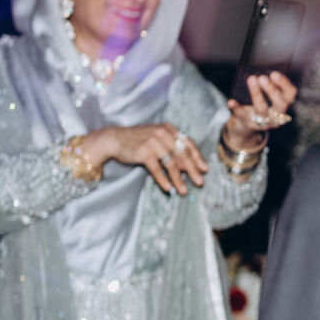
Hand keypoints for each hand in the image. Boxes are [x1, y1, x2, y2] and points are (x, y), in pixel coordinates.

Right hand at [85, 123, 208, 194]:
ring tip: (184, 190)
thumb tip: (188, 167)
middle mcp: (162, 133)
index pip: (188, 143)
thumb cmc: (139, 140)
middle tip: (200, 182)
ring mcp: (153, 142)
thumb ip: (172, 149)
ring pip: (171, 163)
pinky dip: (163, 180)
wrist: (115, 139)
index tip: (205, 169)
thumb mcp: (157, 139)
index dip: (197, 157)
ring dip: (179, 179)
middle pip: (182, 154)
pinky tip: (168, 188)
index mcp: (169, 129)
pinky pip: (157, 169)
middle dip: (193, 170)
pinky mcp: (143, 152)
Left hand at [222, 72, 297, 151]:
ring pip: (261, 108)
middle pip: (280, 104)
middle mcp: (277, 116)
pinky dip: (236, 107)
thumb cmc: (260, 105)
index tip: (274, 74)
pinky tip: (231, 101)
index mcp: (284, 106)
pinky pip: (242, 114)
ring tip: (251, 80)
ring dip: (256, 93)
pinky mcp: (248, 123)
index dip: (284, 84)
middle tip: (263, 77)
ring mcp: (263, 122)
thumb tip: (263, 68)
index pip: (290, 95)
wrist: (246, 126)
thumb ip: (269, 85)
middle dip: (272, 90)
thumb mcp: (268, 97)